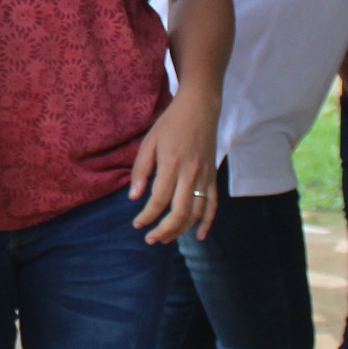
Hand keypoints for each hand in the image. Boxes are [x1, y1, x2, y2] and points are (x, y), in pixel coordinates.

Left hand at [129, 110, 217, 242]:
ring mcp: (205, 177)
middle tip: (150, 239)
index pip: (159, 200)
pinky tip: (199, 235)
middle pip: (179, 213)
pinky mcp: (213, 177)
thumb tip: (134, 197)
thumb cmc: (170, 124)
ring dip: (181, 230)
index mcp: (171, 165)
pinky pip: (213, 205)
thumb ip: (141, 170)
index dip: (147, 216)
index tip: (137, 224)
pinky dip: (207, 222)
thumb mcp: (149, 142)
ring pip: (196, 213)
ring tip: (166, 238)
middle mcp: (191, 174)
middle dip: (164, 230)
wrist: (199, 109)